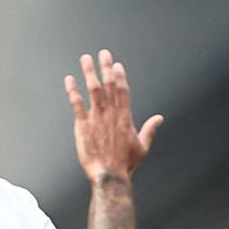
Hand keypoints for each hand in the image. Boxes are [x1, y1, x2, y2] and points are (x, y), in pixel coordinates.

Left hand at [65, 49, 162, 182]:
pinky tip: (69, 80)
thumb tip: (159, 118)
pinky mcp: (83, 125)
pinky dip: (73, 91)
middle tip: (103, 53)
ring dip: (89, 72)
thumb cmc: (126, 164)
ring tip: (85, 59)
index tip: (116, 64)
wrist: (109, 175)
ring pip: (93, 90)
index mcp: (125, 117)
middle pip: (109, 85)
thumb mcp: (142, 147)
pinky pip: (77, 104)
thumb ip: (150, 130)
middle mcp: (111, 114)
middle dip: (106, 67)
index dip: (119, 76)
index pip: (123, 90)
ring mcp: (96, 118)